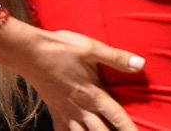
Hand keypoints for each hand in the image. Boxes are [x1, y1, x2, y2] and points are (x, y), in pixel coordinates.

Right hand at [1, 25, 144, 130]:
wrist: (29, 53)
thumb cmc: (62, 49)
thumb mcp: (92, 48)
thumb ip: (117, 58)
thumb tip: (141, 64)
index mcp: (93, 94)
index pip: (117, 117)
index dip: (129, 128)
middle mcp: (80, 108)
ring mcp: (66, 111)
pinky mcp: (54, 111)